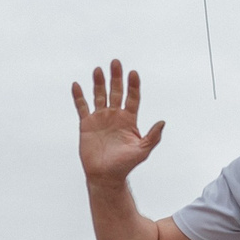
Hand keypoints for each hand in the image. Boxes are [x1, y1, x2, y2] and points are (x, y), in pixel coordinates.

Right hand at [72, 58, 164, 185]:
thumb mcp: (142, 151)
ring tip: (98, 70)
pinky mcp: (86, 124)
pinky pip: (82, 107)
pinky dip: (79, 96)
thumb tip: (162, 122)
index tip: (133, 74)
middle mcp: (115, 116)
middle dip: (116, 77)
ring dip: (99, 83)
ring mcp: (100, 118)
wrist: (105, 176)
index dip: (133, 86)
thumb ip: (152, 137)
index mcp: (129, 120)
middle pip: (116, 92)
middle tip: (116, 62)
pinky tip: (77, 85)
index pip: (132, 98)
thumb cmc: (125, 165)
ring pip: (99, 96)